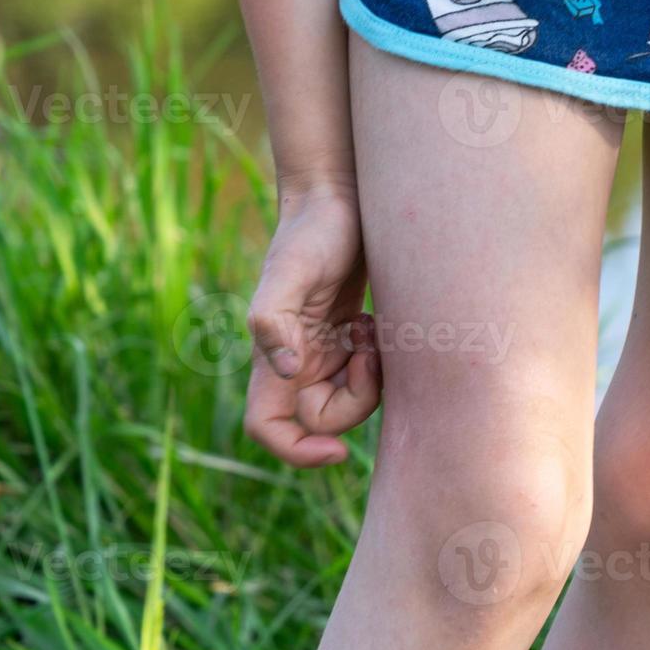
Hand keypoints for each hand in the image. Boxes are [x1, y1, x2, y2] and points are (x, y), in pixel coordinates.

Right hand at [243, 182, 380, 466]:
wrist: (339, 197)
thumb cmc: (313, 229)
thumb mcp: (291, 271)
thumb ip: (273, 320)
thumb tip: (286, 370)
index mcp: (274, 357)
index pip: (270, 429)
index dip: (299, 452)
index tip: (338, 450)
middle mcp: (296, 361)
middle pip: (322, 420)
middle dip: (356, 400)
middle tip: (369, 351)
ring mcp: (323, 350)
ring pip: (351, 398)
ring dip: (371, 377)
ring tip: (371, 328)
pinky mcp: (348, 336)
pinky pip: (368, 373)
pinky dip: (379, 358)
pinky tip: (375, 322)